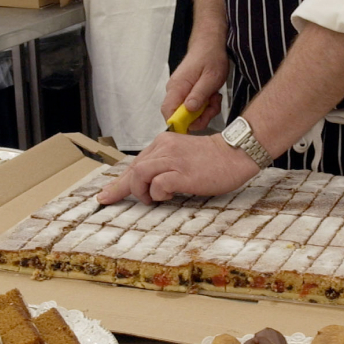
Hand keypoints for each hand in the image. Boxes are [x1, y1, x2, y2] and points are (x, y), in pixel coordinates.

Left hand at [97, 132, 258, 203]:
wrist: (235, 154)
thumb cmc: (212, 160)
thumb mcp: (181, 156)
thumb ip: (164, 165)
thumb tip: (147, 184)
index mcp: (163, 143)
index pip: (135, 163)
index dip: (119, 181)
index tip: (107, 193)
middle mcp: (164, 148)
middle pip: (133, 169)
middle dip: (119, 188)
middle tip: (110, 199)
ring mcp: (173, 160)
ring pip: (139, 174)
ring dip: (140, 191)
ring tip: (151, 199)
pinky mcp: (182, 173)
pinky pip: (158, 184)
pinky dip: (157, 193)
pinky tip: (167, 196)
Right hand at [162, 37, 228, 130]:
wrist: (210, 44)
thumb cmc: (210, 57)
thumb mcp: (210, 78)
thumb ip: (199, 94)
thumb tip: (188, 110)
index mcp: (177, 87)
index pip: (168, 112)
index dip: (180, 123)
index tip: (197, 123)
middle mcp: (174, 90)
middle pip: (180, 116)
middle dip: (199, 117)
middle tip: (213, 106)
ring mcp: (179, 91)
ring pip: (188, 112)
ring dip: (204, 110)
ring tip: (214, 98)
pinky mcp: (185, 91)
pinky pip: (192, 106)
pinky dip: (204, 105)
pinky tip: (211, 95)